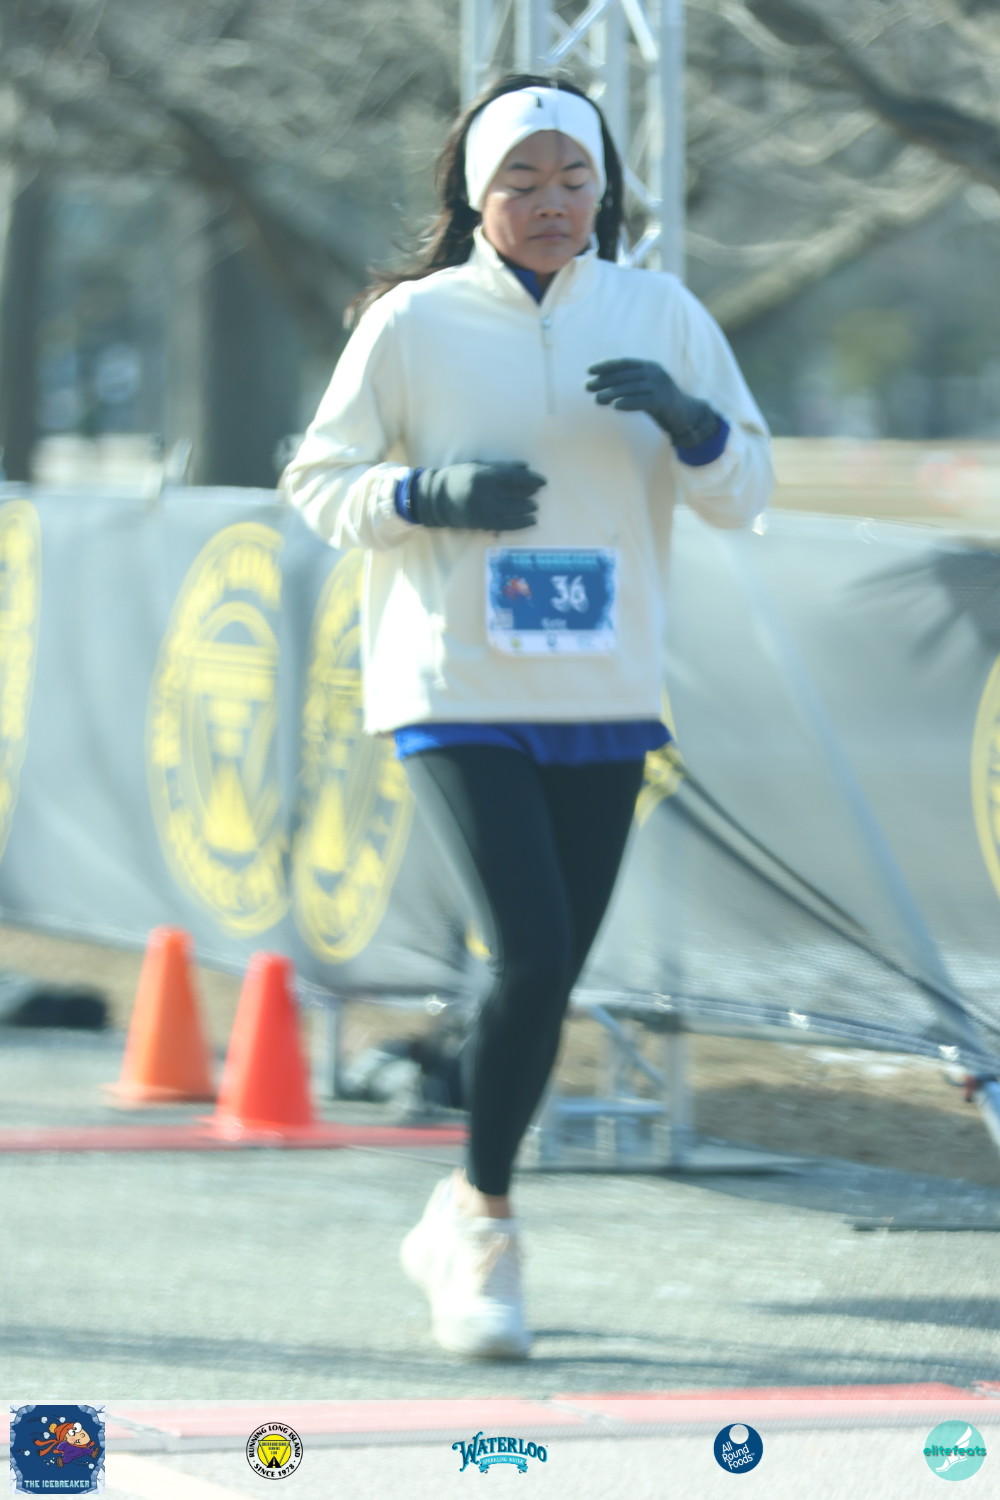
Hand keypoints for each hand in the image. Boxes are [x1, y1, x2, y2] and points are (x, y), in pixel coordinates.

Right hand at [413, 461, 543, 530]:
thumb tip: (526, 467)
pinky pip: (506, 524)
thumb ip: (502, 467)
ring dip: (527, 508)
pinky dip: (521, 523)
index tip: (543, 482)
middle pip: (515, 493)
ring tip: (535, 507)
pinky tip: (531, 521)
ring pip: (513, 509)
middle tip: (538, 493)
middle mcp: (485, 492)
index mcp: (484, 475)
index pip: (514, 477)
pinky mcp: (482, 523)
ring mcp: (483, 509)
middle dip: (530, 493)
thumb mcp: (478, 466)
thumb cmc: (459, 478)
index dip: (531, 479)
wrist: (436, 498)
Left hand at [586, 359, 720, 446]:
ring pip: (632, 388)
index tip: (589, 371)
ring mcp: (660, 386)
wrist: (685, 415)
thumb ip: (628, 385)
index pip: (624, 363)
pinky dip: (628, 403)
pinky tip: (615, 406)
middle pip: (625, 375)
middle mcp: (655, 372)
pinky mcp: (664, 401)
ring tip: (597, 399)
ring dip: (612, 393)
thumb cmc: (659, 402)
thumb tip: (601, 387)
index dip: (606, 366)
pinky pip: (642, 401)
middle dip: (604, 380)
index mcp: (649, 366)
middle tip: (587, 387)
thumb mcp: (644, 389)